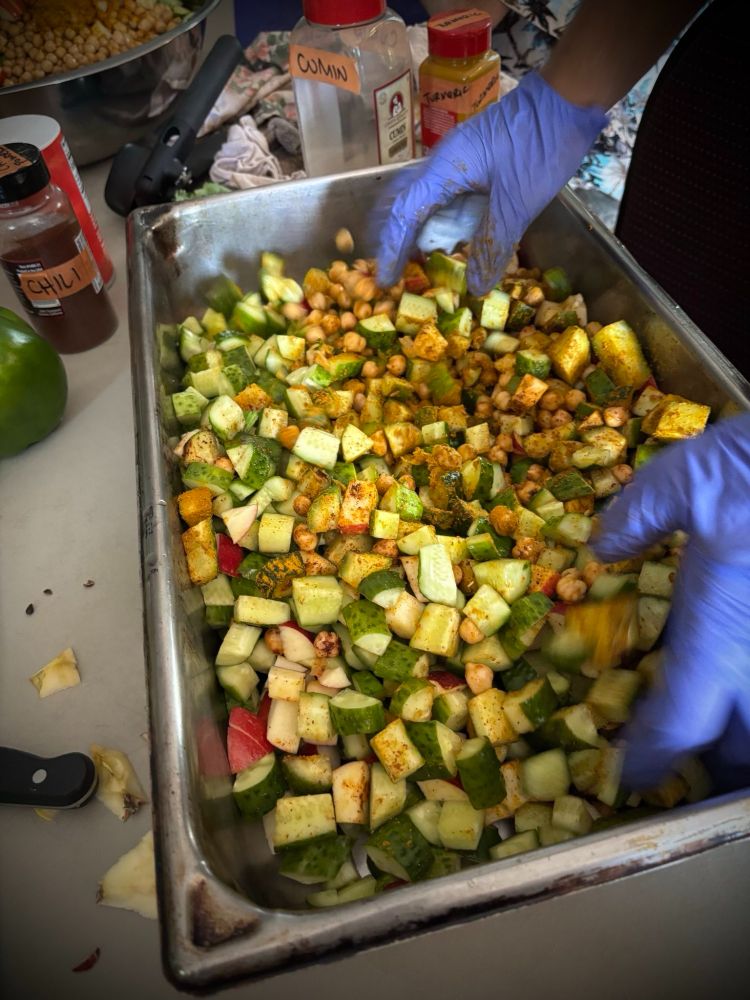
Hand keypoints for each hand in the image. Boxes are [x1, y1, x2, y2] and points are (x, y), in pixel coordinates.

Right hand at [373, 71, 606, 293]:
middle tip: (395, 269)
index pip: (404, 215)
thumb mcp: (517, 203)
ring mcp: (458, 159)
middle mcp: (442, 163)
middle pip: (403, 203)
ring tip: (415, 259)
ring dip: (416, 229)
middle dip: (394, 238)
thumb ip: (492, 245)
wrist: (569, 98)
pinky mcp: (474, 160)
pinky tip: (449, 238)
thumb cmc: (542, 145)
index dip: (392, 251)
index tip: (385, 280)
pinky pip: (445, 194)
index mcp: (444, 170)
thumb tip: (475, 288)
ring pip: (422, 199)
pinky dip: (439, 219)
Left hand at [592, 414, 749, 789]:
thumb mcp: (690, 476)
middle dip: (722, 762)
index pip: (680, 720)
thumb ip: (641, 516)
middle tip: (696, 758)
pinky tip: (743, 650)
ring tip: (729, 713)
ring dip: (749, 728)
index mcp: (723, 631)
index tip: (633, 772)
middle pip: (748, 745)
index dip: (653, 754)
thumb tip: (603, 547)